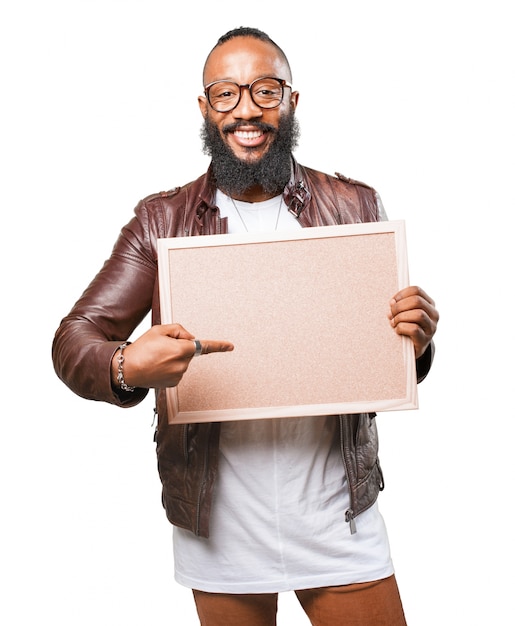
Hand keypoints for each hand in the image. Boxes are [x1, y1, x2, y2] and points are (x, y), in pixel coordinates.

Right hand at [111, 324, 233, 388]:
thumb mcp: (159, 330)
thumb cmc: (141, 349)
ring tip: (156, 358)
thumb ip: (178, 330)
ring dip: (173, 357)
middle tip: (160, 347)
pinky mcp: (174, 383)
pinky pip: (177, 371)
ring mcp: (179, 375)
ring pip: (182, 361)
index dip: (219, 346)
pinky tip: (157, 366)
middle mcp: (182, 364)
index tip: (230, 346)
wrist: (126, 369)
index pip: (204, 346)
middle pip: (188, 351)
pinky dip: (170, 367)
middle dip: (179, 347)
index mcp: (181, 349)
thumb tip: (189, 338)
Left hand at [388, 286, 438, 358]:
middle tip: (391, 314)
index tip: (392, 302)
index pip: (416, 290)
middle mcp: (433, 315)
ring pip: (418, 314)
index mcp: (429, 304)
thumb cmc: (406, 327)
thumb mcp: (405, 313)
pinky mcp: (425, 340)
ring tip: (393, 323)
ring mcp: (431, 328)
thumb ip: (400, 305)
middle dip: (399, 306)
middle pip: (417, 301)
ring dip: (400, 317)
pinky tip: (397, 330)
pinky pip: (414, 329)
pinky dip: (402, 328)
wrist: (411, 349)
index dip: (401, 294)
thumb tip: (392, 303)